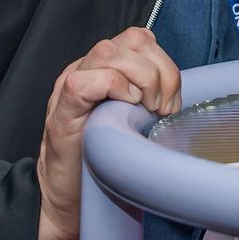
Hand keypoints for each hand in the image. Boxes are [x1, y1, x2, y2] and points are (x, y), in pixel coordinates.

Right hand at [35, 27, 180, 239]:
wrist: (67, 199)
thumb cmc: (103, 161)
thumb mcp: (133, 119)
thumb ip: (148, 97)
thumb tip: (177, 93)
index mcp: (104, 69)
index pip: (141, 40)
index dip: (165, 64)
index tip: (172, 102)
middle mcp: (85, 70)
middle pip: (132, 40)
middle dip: (161, 72)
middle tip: (164, 109)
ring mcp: (70, 87)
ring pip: (109, 51)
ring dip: (142, 80)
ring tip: (147, 110)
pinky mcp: (61, 111)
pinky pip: (85, 80)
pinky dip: (114, 89)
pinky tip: (126, 109)